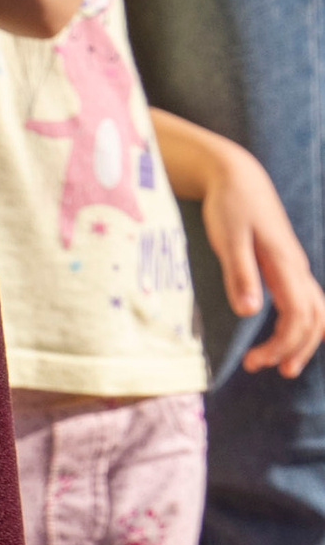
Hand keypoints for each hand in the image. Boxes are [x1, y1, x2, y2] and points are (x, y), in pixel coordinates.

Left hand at [191, 130, 324, 377]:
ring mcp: (295, 266)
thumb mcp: (228, 238)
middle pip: (314, 319)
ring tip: (281, 363)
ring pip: (316, 311)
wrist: (238, 176)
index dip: (282, 345)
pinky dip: (303, 324)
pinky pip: (308, 301)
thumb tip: (248, 313)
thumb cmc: (230, 205)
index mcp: (286, 264)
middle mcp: (297, 268)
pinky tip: (286, 336)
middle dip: (294, 349)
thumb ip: (239, 274)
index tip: (254, 362)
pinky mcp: (287, 265)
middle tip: (262, 367)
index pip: (298, 316)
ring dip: (302, 339)